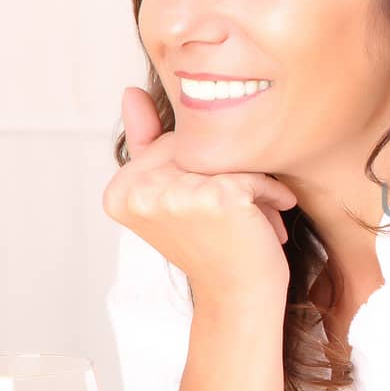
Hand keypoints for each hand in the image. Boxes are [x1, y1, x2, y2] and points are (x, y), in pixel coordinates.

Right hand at [102, 86, 297, 299]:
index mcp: (119, 192)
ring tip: (251, 221)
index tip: (207, 215)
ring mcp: (175, 195)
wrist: (239, 298)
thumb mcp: (173, 196)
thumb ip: (148, 145)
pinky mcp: (216, 198)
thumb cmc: (212, 247)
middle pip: (200, 151)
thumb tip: (131, 92)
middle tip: (235, 219)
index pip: (171, 148)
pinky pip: (255, 174)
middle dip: (227, 178)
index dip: (201, 177)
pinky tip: (267, 225)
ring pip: (230, 160)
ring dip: (252, 187)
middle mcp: (139, 193)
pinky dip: (271, 195)